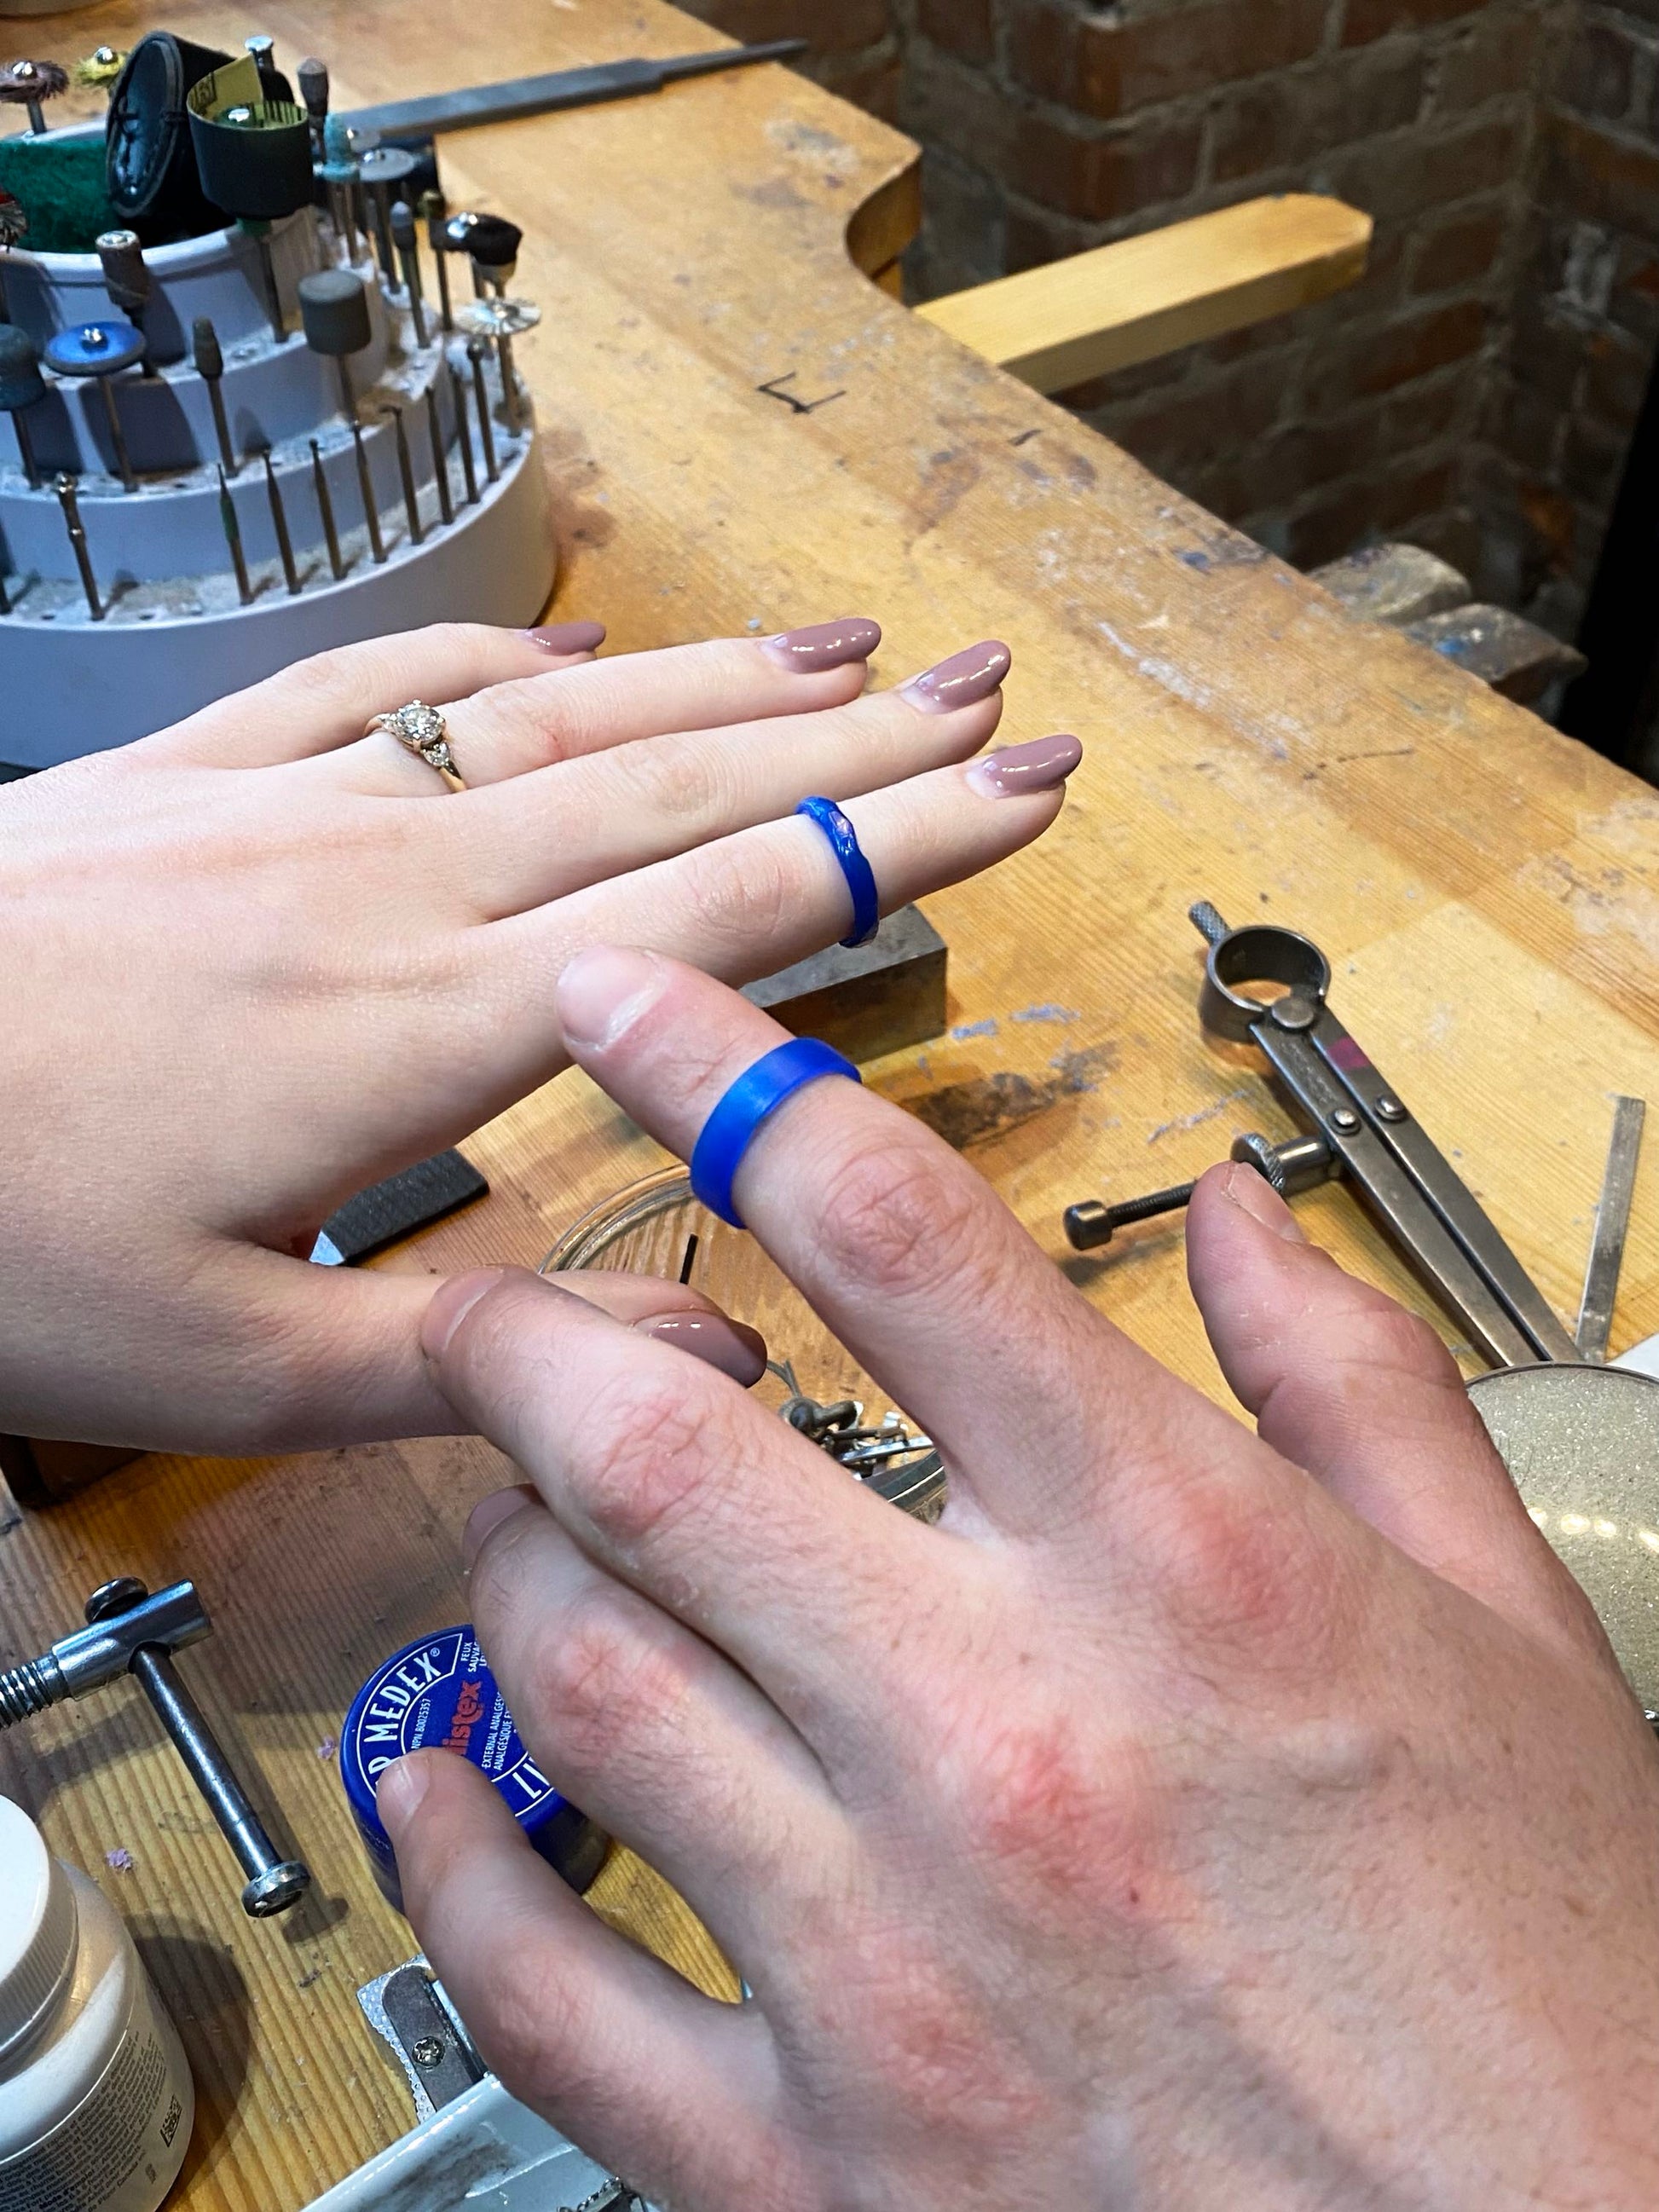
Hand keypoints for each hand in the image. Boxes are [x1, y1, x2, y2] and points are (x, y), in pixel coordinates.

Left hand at [1, 618, 1068, 1451]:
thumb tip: (719, 1365)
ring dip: (724, 677)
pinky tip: (582, 644)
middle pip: (681, 786)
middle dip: (861, 742)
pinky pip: (394, 685)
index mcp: (431, 1028)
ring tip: (855, 645)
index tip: (1021, 793)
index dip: (893, 849)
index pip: (726, 915)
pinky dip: (513, 654)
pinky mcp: (197, 771)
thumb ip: (491, 1361)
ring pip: (565, 716)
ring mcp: (297, 802)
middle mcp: (397, 881)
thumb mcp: (239, 1369)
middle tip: (1000, 692)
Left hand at [384, 950, 1658, 2211]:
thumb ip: (1354, 1381)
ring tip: (531, 1519)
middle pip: (649, 1442)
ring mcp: (883, 1958)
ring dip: (506, 1558)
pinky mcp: (806, 2166)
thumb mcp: (1506, 1626)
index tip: (619, 1009)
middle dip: (527, 1329)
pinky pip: (543, 1985)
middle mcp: (1001, 1734)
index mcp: (1177, 1567)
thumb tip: (1239, 1211)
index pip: (888, 1232)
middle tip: (497, 1301)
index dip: (718, 1069)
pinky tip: (451, 1785)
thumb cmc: (1554, 1977)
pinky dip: (459, 1858)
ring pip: (568, 1674)